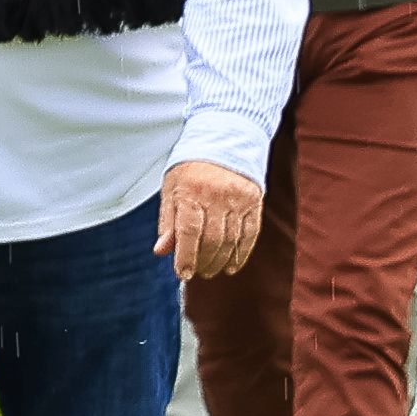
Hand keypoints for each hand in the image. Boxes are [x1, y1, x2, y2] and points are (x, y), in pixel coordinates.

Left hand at [158, 156, 264, 278]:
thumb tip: (161, 252)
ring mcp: (239, 199)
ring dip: (220, 261)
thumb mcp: (171, 190)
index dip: (186, 256)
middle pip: (212, 240)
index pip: (189, 231)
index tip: (183, 274)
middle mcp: (217, 195)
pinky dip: (241, 254)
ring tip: (210, 270)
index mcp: (192, 192)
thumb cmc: (191, 170)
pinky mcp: (254, 202)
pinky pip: (250, 234)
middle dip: (203, 262)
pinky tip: (232, 266)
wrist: (224, 141)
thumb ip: (168, 222)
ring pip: (231, 240)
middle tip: (197, 272)